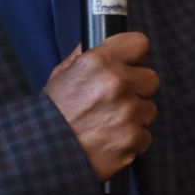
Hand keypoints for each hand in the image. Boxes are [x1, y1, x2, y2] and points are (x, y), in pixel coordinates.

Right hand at [43, 32, 158, 180]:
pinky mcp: (132, 138)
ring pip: (149, 109)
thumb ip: (82, 57)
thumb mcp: (60, 76)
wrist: (43, 152)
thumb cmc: (50, 115)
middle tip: (117, 100)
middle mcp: (116, 84)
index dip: (135, 56)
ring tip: (109, 122)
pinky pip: (145, 135)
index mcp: (98, 63)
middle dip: (138, 89)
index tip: (131, 64)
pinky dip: (132, 140)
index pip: (139, 44)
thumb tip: (95, 43)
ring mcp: (127, 112)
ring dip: (135, 116)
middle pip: (151, 78)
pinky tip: (111, 139)